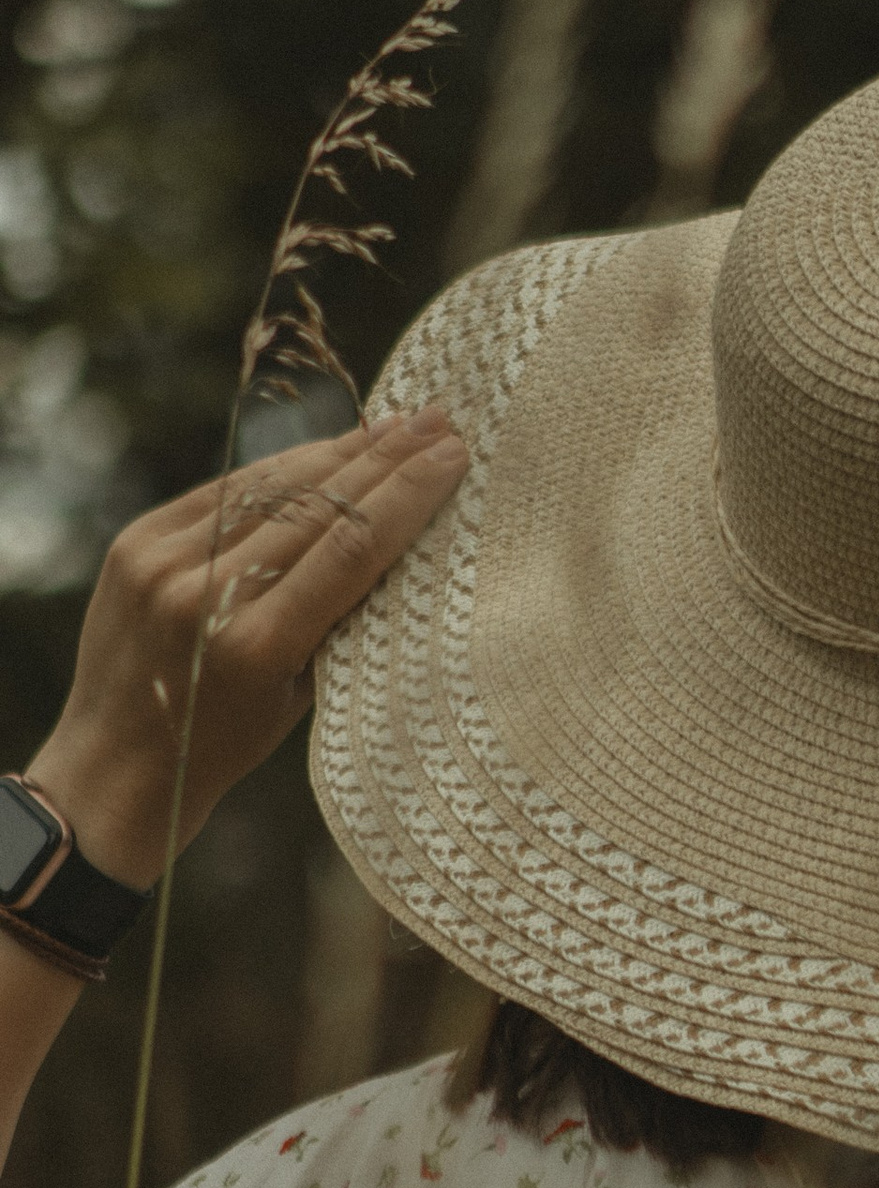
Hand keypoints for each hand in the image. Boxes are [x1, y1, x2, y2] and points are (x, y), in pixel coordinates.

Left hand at [22, 410, 468, 884]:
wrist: (115, 767)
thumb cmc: (226, 745)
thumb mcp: (302, 694)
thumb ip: (339, 616)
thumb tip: (395, 529)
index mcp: (254, 646)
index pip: (350, 548)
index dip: (407, 495)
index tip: (453, 457)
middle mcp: (202, 595)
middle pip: (314, 505)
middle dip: (383, 459)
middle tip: (437, 420)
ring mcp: (161, 563)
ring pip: (268, 488)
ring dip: (337, 453)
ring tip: (392, 427)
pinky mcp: (135, 543)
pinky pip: (224, 494)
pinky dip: (279, 473)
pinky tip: (324, 452)